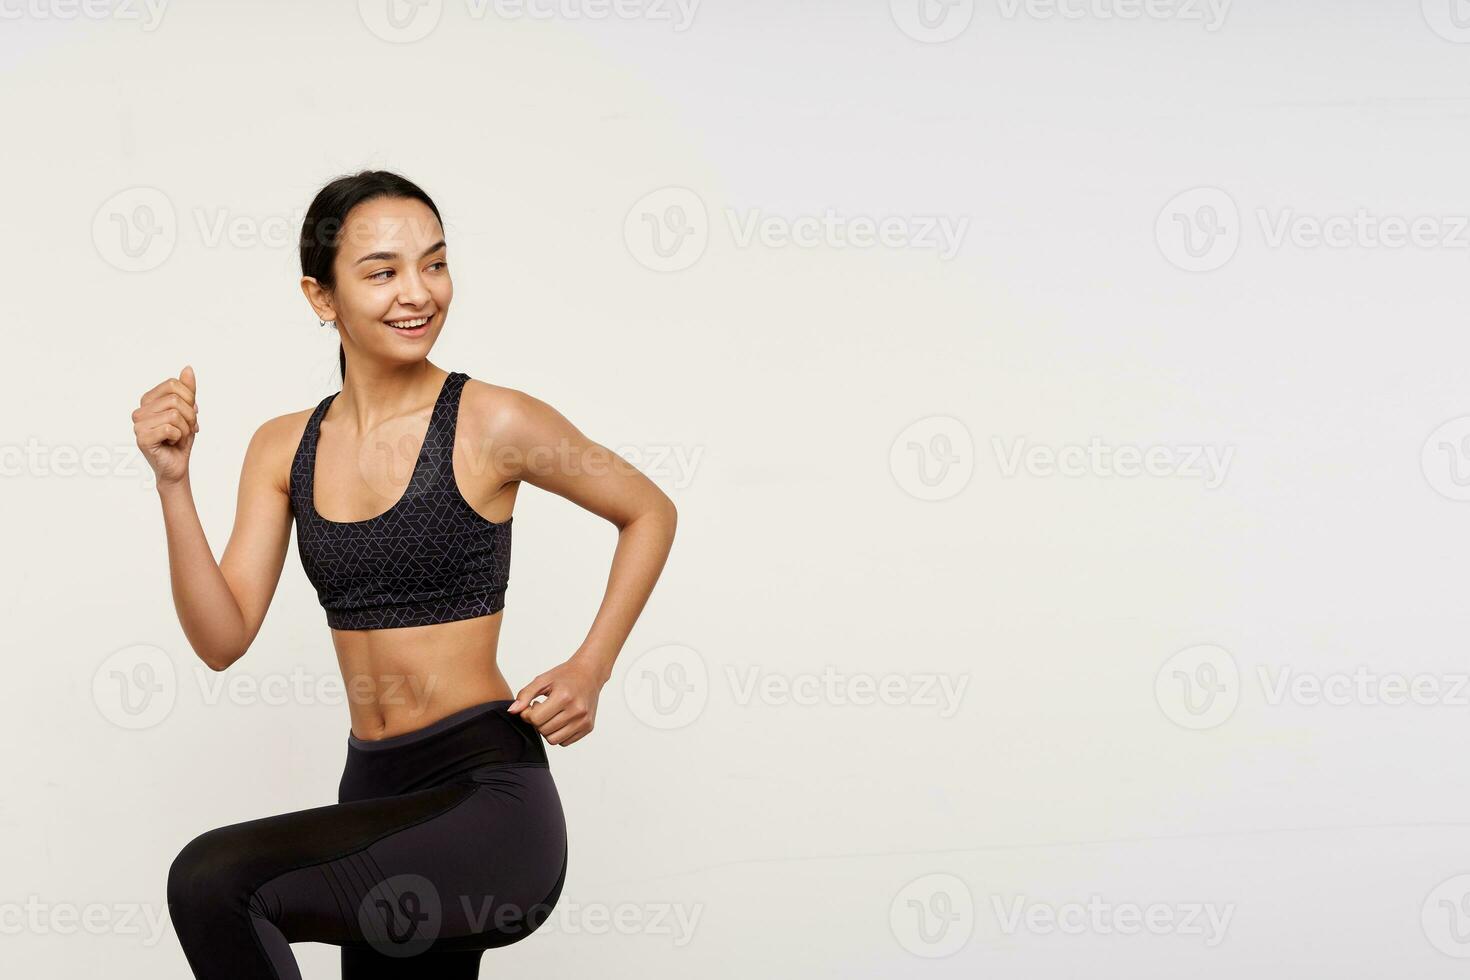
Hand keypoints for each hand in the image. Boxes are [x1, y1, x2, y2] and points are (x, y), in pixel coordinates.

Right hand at [134, 365, 199, 486]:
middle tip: (185, 429)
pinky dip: (178, 438)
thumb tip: (187, 368)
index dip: (189, 399)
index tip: (189, 415)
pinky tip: (171, 443)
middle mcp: (140, 410)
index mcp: (148, 400)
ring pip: (174, 414)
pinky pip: (170, 429)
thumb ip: (188, 390)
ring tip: (177, 437)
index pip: (173, 384)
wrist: (177, 465)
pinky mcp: (142, 438)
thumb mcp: (188, 411)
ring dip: (185, 428)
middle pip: (175, 399)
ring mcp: (138, 424)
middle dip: (189, 416)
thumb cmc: (181, 439)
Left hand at [508, 657, 605, 746]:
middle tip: (542, 708)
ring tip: (550, 715)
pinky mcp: (588, 727)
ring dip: (547, 730)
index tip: (533, 704)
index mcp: (564, 697)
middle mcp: (576, 710)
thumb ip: (525, 695)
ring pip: (553, 740)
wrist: (590, 673)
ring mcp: (584, 721)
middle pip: (543, 730)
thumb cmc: (565, 675)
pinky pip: (565, 742)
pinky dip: (558, 734)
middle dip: (537, 721)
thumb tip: (512, 711)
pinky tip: (560, 720)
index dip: (528, 714)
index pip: (535, 718)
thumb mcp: (542, 680)